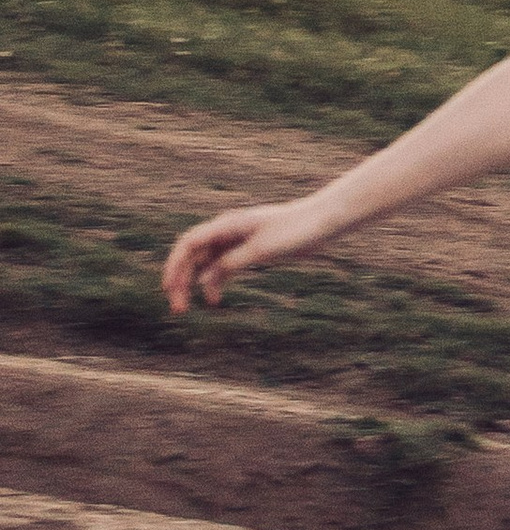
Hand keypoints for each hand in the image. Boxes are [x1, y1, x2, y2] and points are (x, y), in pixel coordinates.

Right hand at [163, 199, 326, 316]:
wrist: (322, 221)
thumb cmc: (294, 230)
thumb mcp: (262, 250)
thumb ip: (233, 262)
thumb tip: (206, 278)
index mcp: (227, 225)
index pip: (189, 243)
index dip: (174, 266)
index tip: (168, 289)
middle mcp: (227, 230)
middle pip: (192, 254)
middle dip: (181, 279)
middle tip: (177, 308)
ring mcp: (237, 239)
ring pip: (205, 262)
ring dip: (195, 283)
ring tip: (189, 308)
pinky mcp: (249, 249)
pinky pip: (223, 266)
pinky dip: (215, 281)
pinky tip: (214, 299)